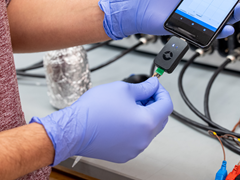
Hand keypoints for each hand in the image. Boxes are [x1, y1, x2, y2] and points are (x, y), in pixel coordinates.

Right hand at [31, 77, 172, 164]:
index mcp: (147, 122)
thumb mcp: (123, 89)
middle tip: (143, 94)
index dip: (161, 92)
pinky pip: (136, 139)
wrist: (73, 129)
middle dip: (154, 104)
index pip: (167, 105)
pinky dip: (134, 128)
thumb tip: (152, 85)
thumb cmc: (94, 110)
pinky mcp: (123, 154)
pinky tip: (121, 118)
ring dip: (144, 116)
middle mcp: (143, 139)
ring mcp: (134, 149)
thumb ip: (144, 88)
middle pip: (160, 119)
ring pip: (148, 130)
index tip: (154, 86)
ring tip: (128, 105)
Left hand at [99, 0, 239, 39]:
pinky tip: (227, 26)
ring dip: (238, 12)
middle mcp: (206, 1)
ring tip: (239, 6)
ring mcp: (201, 15)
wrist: (139, 4)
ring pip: (227, 16)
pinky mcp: (195, 28)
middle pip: (234, 0)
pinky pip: (213, 32)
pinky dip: (222, 31)